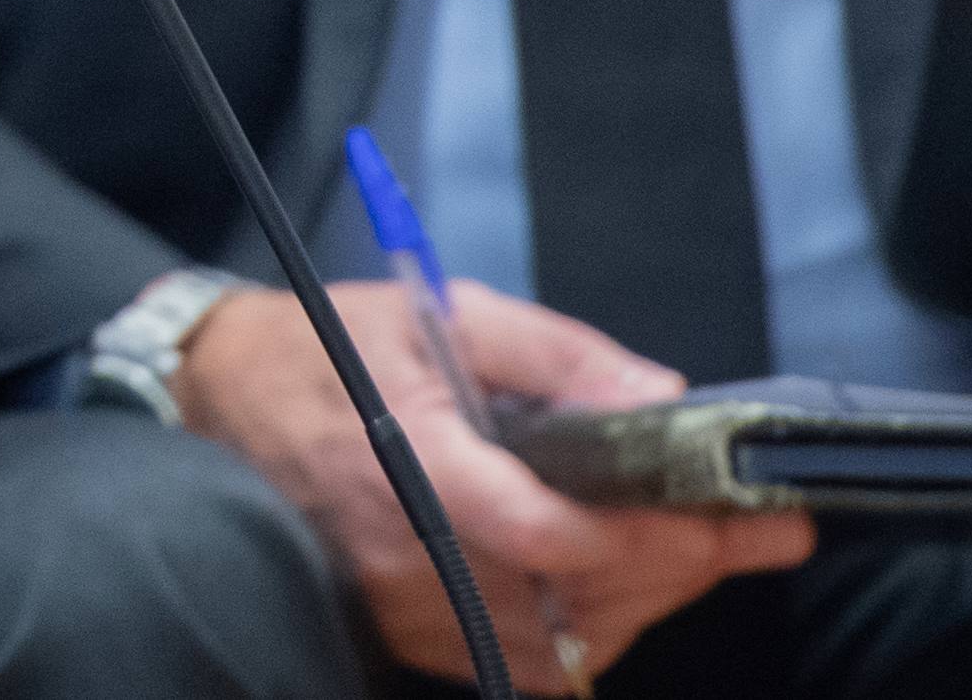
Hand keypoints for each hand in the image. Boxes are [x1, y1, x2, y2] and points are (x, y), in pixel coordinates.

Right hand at [175, 279, 811, 685]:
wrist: (208, 404)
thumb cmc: (318, 350)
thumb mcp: (436, 314)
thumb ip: (553, 354)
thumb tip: (659, 399)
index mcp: (417, 467)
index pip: (558, 532)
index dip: (660, 536)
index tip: (747, 518)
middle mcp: (416, 558)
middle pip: (583, 594)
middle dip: (686, 565)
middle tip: (763, 530)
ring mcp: (414, 611)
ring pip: (568, 638)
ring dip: (646, 598)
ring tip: (699, 548)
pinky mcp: (415, 636)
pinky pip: (527, 656)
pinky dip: (592, 624)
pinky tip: (623, 582)